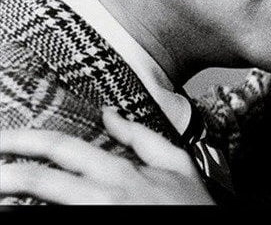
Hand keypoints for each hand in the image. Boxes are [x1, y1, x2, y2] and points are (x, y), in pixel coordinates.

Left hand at [0, 108, 213, 203]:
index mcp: (120, 172)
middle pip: (38, 178)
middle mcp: (103, 195)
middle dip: (5, 170)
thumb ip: (141, 137)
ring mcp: (98, 217)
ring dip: (13, 193)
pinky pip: (58, 223)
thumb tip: (109, 115)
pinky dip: (35, 216)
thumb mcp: (177, 165)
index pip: (61, 148)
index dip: (23, 141)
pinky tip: (21, 212)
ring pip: (42, 203)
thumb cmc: (193, 210)